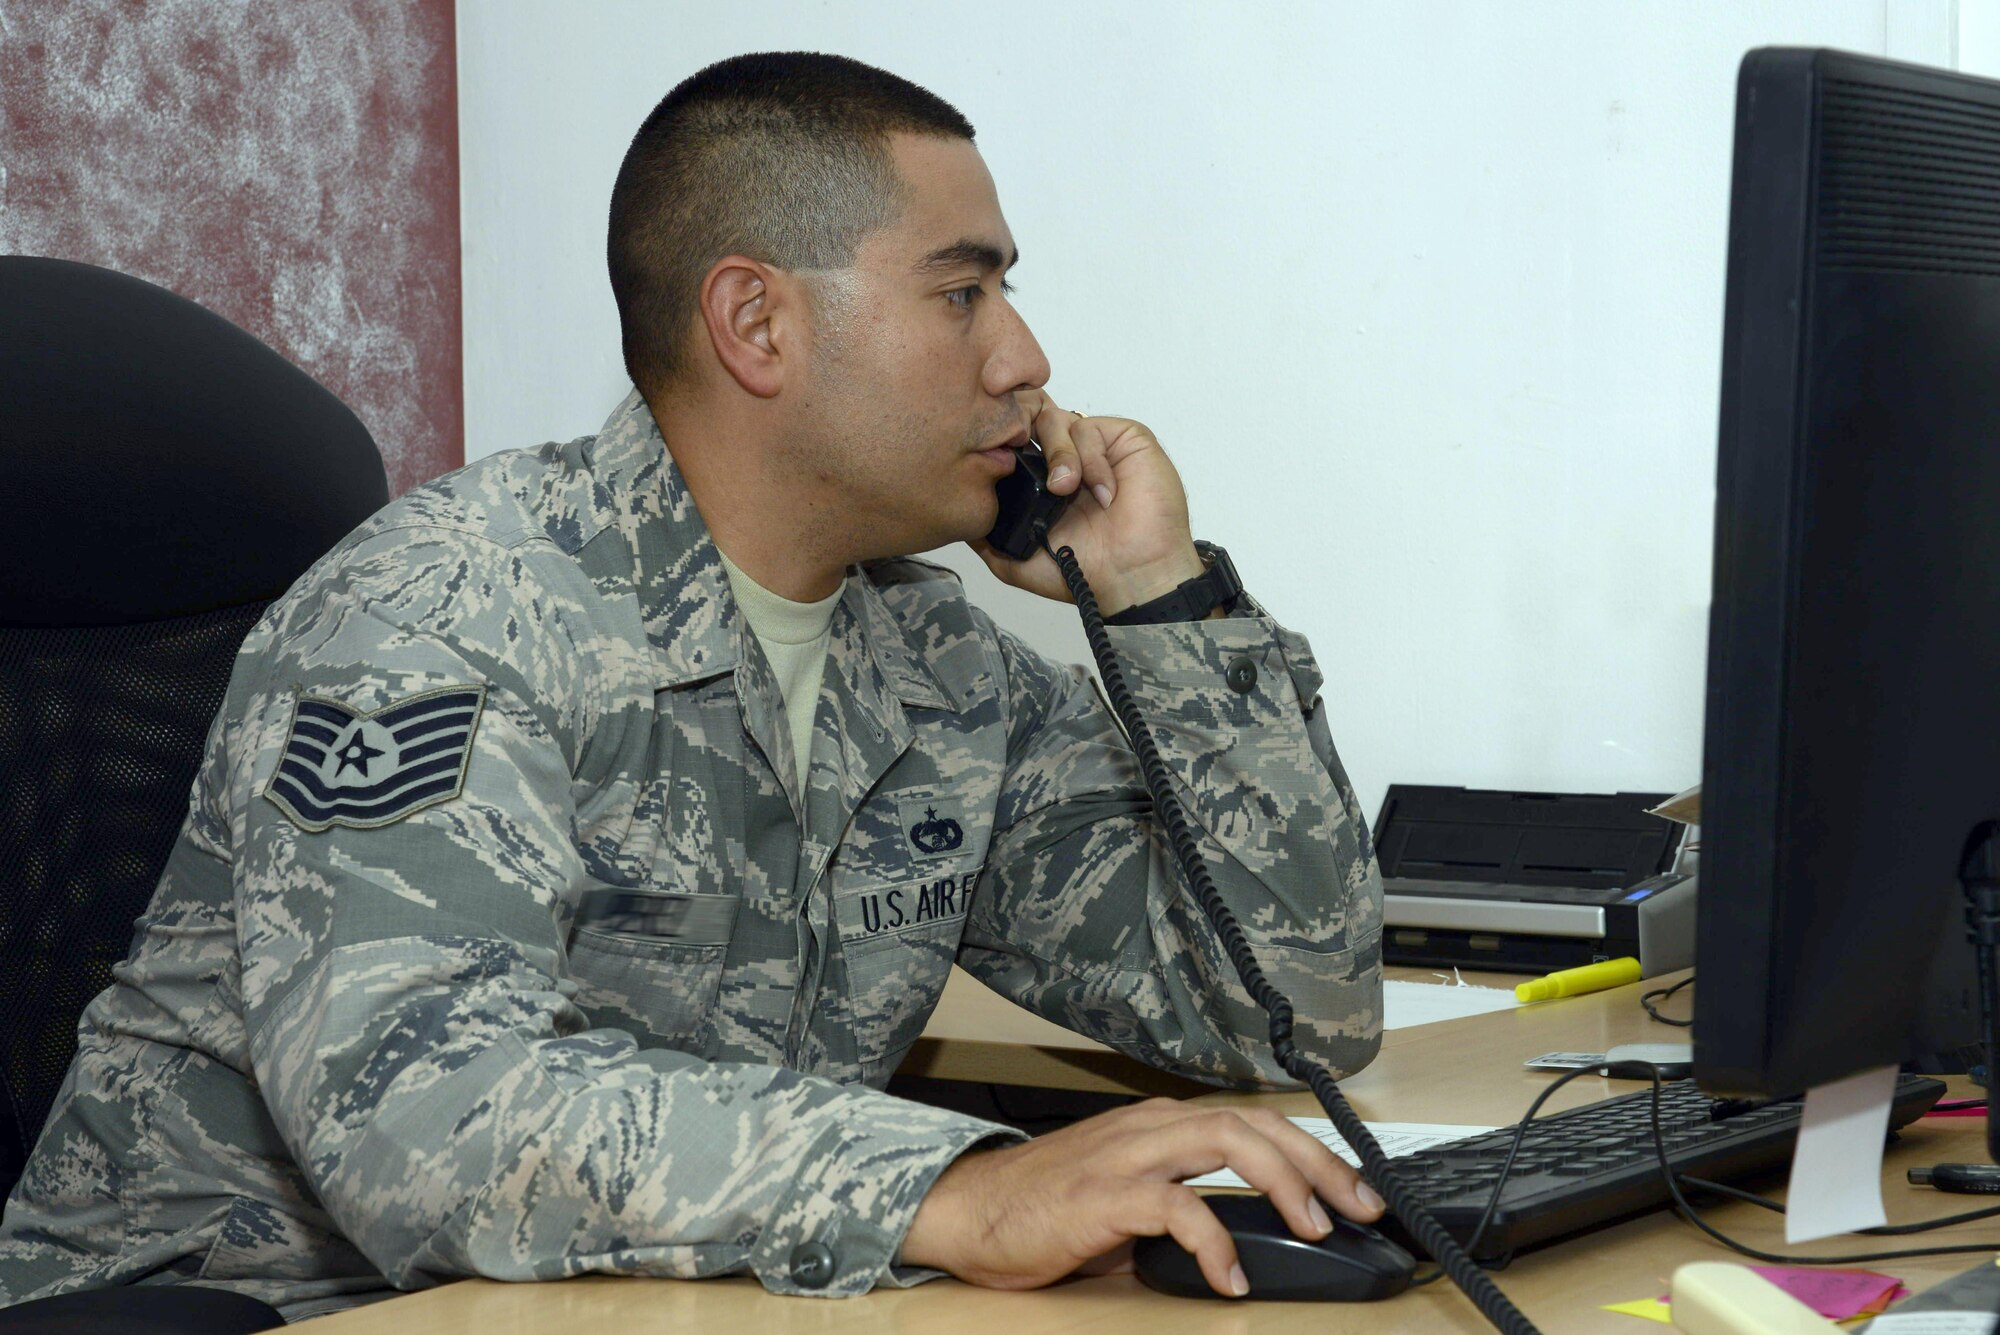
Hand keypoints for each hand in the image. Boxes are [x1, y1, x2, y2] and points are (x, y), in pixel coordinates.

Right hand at [899, 1098, 1385, 1296]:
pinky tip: (1230, 1276)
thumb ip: (1179, 1205)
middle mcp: (1151, 1127)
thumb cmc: (1042, 1208)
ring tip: (1312, 1227)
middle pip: (1254, 1123)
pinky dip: (1213, 1239)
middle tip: (1360, 1207)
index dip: (1313, 1152)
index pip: (1253, 1122)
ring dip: (1282, 1181)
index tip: (1356, 1190)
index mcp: (1159, 1126)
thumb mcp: (1124, 1198)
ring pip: (1226, 1140)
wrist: (969, 1210)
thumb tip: (1245, 1243)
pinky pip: (1176, 1205)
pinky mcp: (1105, 1194)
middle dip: (1318, 1162)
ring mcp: (1128, 1155)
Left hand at [967, 390, 1206, 615]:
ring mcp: (1096, 447)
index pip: (1013, 439)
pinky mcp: (1125, 439)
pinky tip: (1103, 494)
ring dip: (1061, 456)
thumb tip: (958, 514)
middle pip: (1030, 418)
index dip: (1001, 441)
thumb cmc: (1084, 571)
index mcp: (1041, 479)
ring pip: (1059, 420)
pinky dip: (1092, 460)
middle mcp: (1067, 457)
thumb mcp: (1016, 562)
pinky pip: (1093, 429)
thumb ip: (986, 537)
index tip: (995, 460)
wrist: (1131, 578)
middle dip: (1024, 438)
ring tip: (1067, 490)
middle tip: (1032, 471)